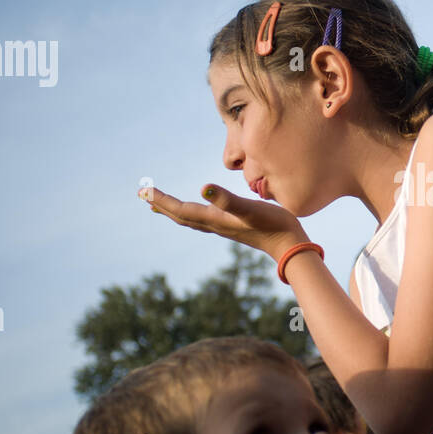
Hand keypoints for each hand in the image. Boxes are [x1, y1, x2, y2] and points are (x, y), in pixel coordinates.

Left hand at [142, 183, 307, 259]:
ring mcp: (223, 227)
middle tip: (142, 194)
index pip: (181, 209)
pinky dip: (191, 213)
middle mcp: (215, 225)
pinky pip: (202, 220)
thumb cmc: (273, 225)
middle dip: (162, 204)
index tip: (143, 191)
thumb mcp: (250, 208)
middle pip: (181, 215)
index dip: (162, 199)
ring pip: (190, 219)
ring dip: (173, 210)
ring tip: (159, 204)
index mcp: (214, 219)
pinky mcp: (232, 227)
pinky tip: (196, 210)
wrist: (290, 245)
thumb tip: (202, 187)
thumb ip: (227, 199)